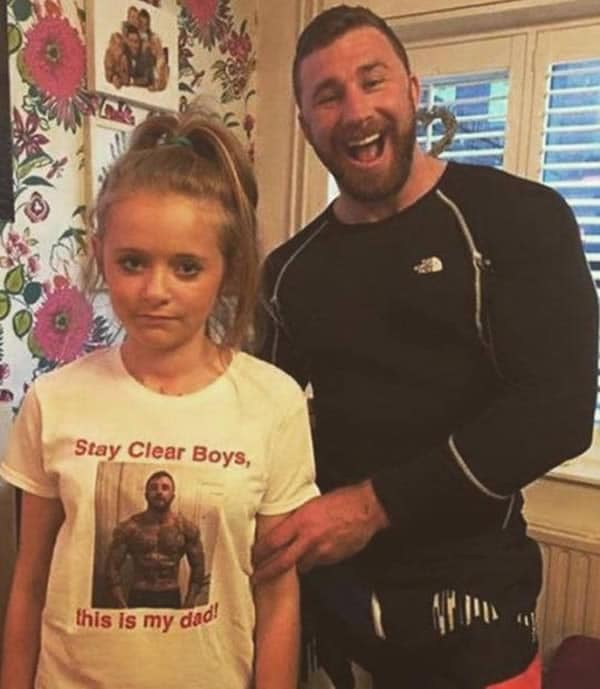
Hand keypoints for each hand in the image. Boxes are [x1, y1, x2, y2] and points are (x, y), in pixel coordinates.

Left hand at [251, 481, 388, 583]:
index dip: (260, 552)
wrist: (366, 508)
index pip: (273, 541)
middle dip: (266, 572)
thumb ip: (298, 518)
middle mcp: (309, 538)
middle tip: (256, 578)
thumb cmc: (342, 500)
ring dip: (293, 566)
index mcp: (301, 521)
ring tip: (287, 566)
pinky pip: (318, 563)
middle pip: (282, 562)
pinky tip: (314, 554)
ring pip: (300, 566)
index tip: (253, 557)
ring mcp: (322, 551)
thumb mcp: (312, 503)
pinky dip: (312, 561)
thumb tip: (286, 527)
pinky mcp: (333, 558)